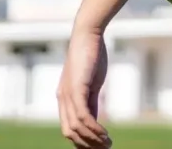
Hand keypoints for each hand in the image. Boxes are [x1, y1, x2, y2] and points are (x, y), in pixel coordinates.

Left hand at [57, 27, 110, 147]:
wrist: (88, 34)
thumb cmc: (92, 55)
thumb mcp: (91, 82)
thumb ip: (91, 100)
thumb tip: (95, 119)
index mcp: (65, 98)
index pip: (69, 127)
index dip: (82, 141)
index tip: (98, 146)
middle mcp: (63, 99)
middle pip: (70, 132)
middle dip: (87, 145)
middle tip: (105, 148)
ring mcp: (68, 95)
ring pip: (76, 128)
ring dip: (93, 140)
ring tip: (108, 144)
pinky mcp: (76, 89)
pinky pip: (82, 117)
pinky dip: (94, 128)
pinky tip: (105, 133)